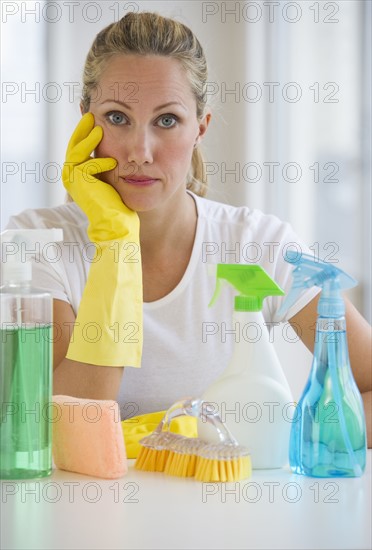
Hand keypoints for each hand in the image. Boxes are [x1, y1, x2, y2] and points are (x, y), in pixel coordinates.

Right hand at [62, 112, 138, 241]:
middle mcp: (70, 176)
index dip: (85, 133)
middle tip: (91, 115)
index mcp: (76, 175)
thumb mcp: (110, 176)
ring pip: (77, 152)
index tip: (94, 119)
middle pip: (73, 146)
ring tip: (100, 128)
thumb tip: (113, 144)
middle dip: (82, 130)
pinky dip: (101, 162)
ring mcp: (71, 179)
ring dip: (88, 139)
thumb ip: (107, 161)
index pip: (78, 148)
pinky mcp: (78, 182)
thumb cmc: (117, 202)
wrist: (115, 221)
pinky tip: (113, 162)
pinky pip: (88, 165)